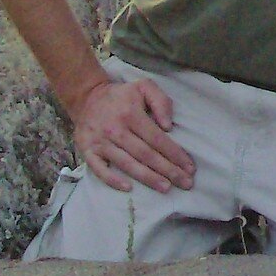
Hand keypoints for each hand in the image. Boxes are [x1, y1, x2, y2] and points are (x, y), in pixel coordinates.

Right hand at [67, 73, 195, 195]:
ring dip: (148, 178)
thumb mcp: (144, 87)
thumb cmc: (121, 96)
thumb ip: (161, 101)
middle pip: (146, 154)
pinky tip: (129, 188)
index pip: (157, 138)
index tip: (189, 167)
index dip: (175, 154)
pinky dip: (113, 180)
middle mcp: (115, 130)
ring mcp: (100, 142)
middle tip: (185, 183)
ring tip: (166, 188)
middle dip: (168, 170)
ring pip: (127, 164)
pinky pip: (99, 170)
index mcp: (131, 114)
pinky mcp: (87, 151)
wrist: (86, 98)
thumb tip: (168, 126)